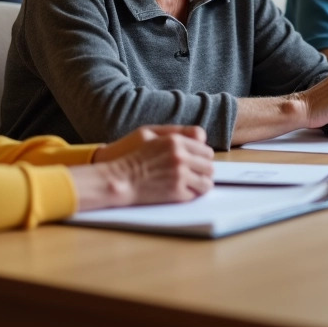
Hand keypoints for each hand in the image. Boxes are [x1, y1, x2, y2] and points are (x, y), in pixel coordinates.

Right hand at [81, 125, 213, 207]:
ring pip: (206, 182)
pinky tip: (182, 191)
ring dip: (201, 184)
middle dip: (203, 171)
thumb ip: (176, 132)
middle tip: (195, 175)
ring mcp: (179, 175)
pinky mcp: (176, 192)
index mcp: (175, 141)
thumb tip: (201, 138)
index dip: (201, 158)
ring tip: (192, 185)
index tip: (196, 162)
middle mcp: (180, 157)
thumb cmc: (130, 155)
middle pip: (209, 167)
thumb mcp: (149, 133)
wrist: (118, 179)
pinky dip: (191, 194)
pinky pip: (195, 194)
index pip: (206, 150)